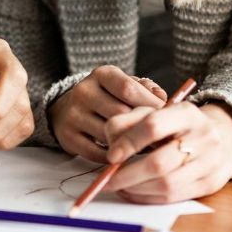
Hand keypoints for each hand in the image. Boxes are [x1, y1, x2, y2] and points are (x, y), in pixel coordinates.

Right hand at [47, 66, 165, 162]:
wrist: (66, 110)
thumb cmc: (107, 98)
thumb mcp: (124, 85)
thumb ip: (147, 89)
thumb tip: (163, 100)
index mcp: (101, 74)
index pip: (128, 88)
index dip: (150, 104)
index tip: (165, 116)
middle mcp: (84, 91)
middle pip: (120, 113)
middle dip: (142, 127)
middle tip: (160, 138)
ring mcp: (73, 115)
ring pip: (109, 134)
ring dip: (130, 144)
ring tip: (144, 146)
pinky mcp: (67, 137)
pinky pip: (97, 153)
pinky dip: (114, 156)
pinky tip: (124, 153)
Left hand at [102, 101, 231, 201]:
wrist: (223, 137)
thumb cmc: (178, 125)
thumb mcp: (155, 112)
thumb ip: (128, 122)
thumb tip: (110, 147)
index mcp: (187, 113)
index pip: (153, 126)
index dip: (128, 142)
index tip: (110, 156)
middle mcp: (203, 137)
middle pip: (159, 162)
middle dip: (127, 175)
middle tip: (107, 179)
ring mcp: (209, 163)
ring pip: (166, 184)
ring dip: (135, 189)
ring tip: (118, 186)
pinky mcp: (209, 184)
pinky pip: (173, 197)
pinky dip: (147, 197)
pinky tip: (133, 192)